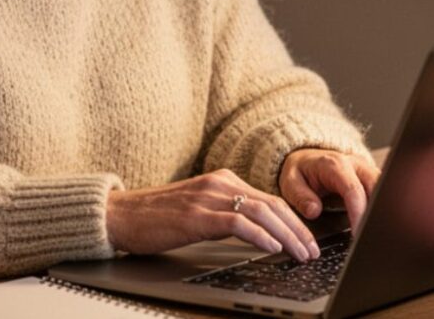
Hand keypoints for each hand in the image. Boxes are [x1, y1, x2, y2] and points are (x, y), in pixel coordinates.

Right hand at [106, 169, 320, 261]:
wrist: (119, 214)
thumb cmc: (156, 217)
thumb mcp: (199, 210)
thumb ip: (227, 214)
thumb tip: (261, 233)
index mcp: (223, 180)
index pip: (271, 199)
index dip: (295, 221)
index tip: (309, 241)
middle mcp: (220, 184)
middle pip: (273, 204)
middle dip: (298, 230)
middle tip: (314, 250)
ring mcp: (208, 198)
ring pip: (261, 212)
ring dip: (287, 236)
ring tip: (301, 253)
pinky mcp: (196, 215)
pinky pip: (237, 223)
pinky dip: (260, 236)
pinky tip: (272, 248)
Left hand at [278, 149, 379, 232]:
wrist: (306, 159)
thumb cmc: (300, 171)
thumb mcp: (290, 182)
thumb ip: (300, 196)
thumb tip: (314, 211)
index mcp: (335, 165)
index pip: (353, 190)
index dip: (358, 212)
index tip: (358, 233)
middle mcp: (355, 164)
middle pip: (376, 187)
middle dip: (376, 213)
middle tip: (370, 237)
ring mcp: (366, 170)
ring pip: (385, 189)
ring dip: (382, 211)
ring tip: (376, 233)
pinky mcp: (372, 178)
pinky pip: (384, 192)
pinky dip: (383, 208)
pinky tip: (379, 225)